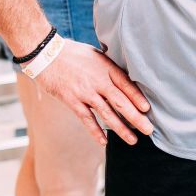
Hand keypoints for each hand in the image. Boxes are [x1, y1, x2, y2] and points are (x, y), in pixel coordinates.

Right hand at [34, 39, 152, 145]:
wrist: (46, 54)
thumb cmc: (73, 53)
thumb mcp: (96, 55)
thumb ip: (109, 68)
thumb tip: (123, 80)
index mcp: (107, 68)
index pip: (127, 84)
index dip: (138, 98)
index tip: (147, 109)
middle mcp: (98, 81)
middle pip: (121, 102)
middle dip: (136, 117)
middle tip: (149, 130)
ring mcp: (85, 92)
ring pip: (107, 113)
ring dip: (121, 129)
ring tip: (133, 140)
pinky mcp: (72, 100)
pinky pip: (86, 119)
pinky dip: (96, 131)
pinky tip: (104, 141)